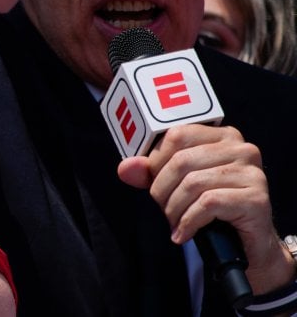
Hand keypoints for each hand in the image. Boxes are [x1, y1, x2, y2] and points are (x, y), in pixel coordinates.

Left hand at [118, 124, 292, 292]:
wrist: (248, 247)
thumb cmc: (212, 211)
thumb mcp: (176, 187)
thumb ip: (150, 173)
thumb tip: (125, 168)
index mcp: (221, 136)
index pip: (177, 135)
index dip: (156, 162)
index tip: (153, 184)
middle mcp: (241, 149)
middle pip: (182, 161)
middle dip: (162, 190)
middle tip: (163, 209)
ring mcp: (252, 173)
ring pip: (193, 183)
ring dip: (174, 209)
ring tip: (174, 222)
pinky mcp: (256, 199)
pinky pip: (208, 204)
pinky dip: (188, 222)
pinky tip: (184, 233)